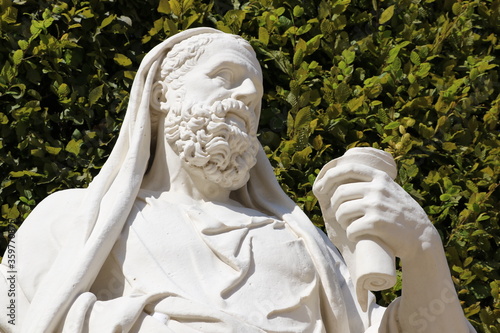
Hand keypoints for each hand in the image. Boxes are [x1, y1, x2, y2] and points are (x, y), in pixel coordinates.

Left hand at [314, 162, 438, 260]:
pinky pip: (351, 228)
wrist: (421, 237)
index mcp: (379, 178)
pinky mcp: (377, 223)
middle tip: (339, 216)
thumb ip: (372, 182)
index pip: (348, 168)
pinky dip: (351, 235)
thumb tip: (343, 175)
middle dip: (334, 206)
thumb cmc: (401, 215)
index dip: (330, 176)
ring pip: (342, 211)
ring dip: (341, 222)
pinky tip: (356, 236)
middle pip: (340, 193)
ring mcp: (377, 205)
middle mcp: (377, 188)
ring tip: (348, 226)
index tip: (322, 187)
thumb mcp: (390, 190)